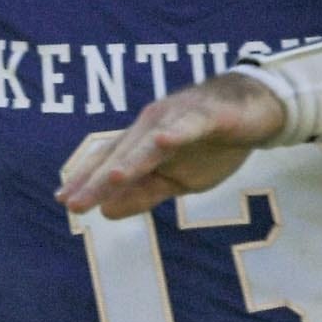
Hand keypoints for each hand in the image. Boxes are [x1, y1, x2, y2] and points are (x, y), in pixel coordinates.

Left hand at [56, 72, 286, 219]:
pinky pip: (190, 125)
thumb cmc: (211, 144)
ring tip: (110, 179)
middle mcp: (152, 125)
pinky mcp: (209, 115)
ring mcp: (179, 117)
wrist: (257, 109)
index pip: (107, 160)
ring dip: (129, 160)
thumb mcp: (178, 180)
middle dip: (96, 179)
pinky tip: (163, 142)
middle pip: (121, 154)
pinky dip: (176, 133)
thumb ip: (143, 193)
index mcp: (142, 141)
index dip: (85, 180)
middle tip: (73, 204)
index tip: (63, 202)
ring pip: (149, 142)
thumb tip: (106, 211)